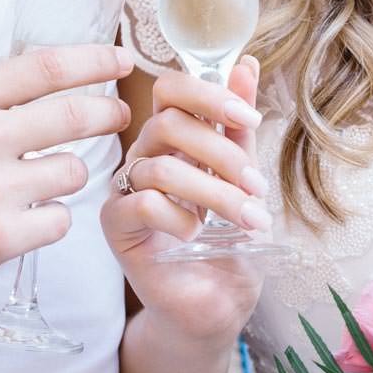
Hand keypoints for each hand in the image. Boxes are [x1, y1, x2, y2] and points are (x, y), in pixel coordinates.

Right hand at [0, 44, 134, 309]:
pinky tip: (21, 221)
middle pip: (77, 114)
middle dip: (109, 113)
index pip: (47, 67)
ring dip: (65, 177)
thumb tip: (51, 84)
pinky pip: (59, 221)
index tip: (121, 59)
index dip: (94, 59)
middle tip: (119, 116)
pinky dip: (48, 222)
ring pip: (73, 171)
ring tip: (35, 186)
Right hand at [102, 57, 267, 344]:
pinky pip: (142, 203)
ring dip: (215, 193)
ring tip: (248, 219)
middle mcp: (145, 157)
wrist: (214, 306)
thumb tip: (247, 66)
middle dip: (222, 153)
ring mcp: (126, 190)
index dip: (208, 93)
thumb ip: (239, 128)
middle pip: (168, 124)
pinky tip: (196, 235)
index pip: (170, 90)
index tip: (248, 118)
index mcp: (172, 139)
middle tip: (257, 186)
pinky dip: (179, 218)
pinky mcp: (116, 227)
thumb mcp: (243, 177)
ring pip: (161, 167)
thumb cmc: (226, 243)